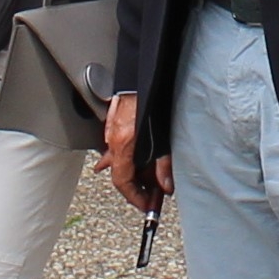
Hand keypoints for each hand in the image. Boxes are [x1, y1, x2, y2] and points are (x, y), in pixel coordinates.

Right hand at [99, 93, 159, 216]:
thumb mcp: (163, 137)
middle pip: (121, 172)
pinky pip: (118, 146)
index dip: (135, 197)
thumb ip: (164, 164)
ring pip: (119, 160)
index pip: (122, 182)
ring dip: (135, 171)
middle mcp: (113, 140)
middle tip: (153, 194)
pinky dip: (128, 156)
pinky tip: (137, 157)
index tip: (146, 204)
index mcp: (123, 145)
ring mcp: (111, 130)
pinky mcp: (115, 121)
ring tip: (150, 178)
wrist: (142, 74)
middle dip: (138, 186)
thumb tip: (166, 185)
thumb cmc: (151, 99)